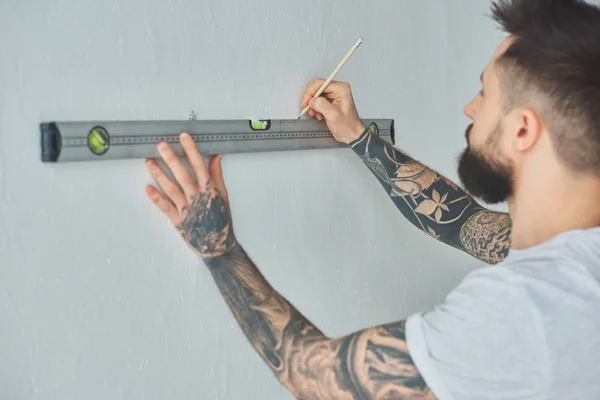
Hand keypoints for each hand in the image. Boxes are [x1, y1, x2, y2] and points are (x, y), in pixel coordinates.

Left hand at [144, 133, 236, 258]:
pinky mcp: (178, 221)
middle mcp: (198, 198)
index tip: (184, 137)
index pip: (200, 165)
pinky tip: (148, 187)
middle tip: (161, 145)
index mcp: (210, 190)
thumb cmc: (221, 221)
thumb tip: (216, 157)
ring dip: (159, 174)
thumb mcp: (223, 196)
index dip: (191, 150)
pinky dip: (156, 198)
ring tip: (149, 162)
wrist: (219, 246)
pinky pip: (165, 207)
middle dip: (171, 158)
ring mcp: (187, 210)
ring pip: (171, 188)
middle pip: (183, 175)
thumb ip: (217, 176)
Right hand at [300, 79, 365, 143]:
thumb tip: (312, 100)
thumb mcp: (334, 116)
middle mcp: (337, 89)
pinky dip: (315, 108)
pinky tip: (318, 115)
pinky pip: (318, 100)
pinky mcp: (330, 101)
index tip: (305, 102)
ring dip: (312, 104)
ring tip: (314, 113)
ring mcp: (334, 95)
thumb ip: (322, 105)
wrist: (351, 134)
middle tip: (307, 107)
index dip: (310, 92)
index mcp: (341, 89)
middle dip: (310, 98)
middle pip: (316, 87)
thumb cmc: (348, 126)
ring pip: (316, 94)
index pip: (320, 83)